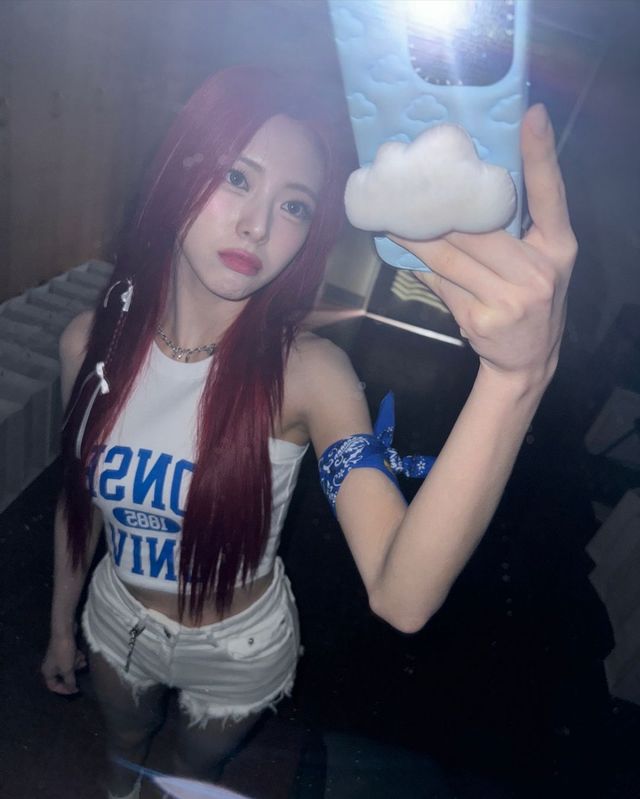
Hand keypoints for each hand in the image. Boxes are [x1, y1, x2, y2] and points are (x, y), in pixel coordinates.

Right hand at [41, 635, 86, 694]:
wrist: (64, 631)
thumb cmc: (63, 652)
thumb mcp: (67, 669)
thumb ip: (70, 681)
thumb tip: (72, 689)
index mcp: (47, 672)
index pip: (53, 686)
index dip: (64, 690)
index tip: (75, 690)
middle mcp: (50, 665)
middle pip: (62, 676)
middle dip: (73, 674)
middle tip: (81, 672)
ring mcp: (56, 657)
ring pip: (68, 666)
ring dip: (76, 664)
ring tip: (83, 661)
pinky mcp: (63, 650)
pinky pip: (70, 658)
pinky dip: (76, 658)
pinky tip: (82, 654)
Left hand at [390, 104, 577, 387]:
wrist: (526, 362)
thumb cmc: (529, 300)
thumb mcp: (538, 264)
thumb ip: (513, 233)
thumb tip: (459, 195)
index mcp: (559, 247)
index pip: (551, 195)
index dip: (542, 154)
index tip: (531, 115)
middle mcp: (539, 270)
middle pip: (480, 228)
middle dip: (440, 208)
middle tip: (408, 182)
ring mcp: (510, 298)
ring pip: (451, 256)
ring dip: (416, 236)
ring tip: (390, 216)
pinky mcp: (480, 319)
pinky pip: (440, 284)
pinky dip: (420, 268)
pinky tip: (402, 255)